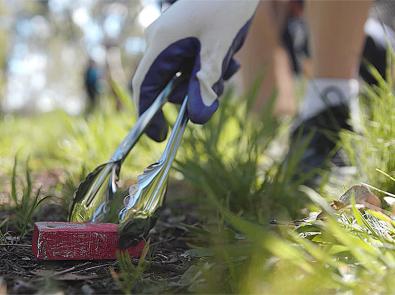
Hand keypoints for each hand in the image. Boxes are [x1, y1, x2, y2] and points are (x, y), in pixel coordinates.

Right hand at [132, 0, 257, 140]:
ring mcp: (173, 40)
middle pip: (169, 85)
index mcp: (161, 43)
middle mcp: (161, 43)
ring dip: (207, 80)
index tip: (160, 135)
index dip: (148, 114)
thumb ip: (205, 83)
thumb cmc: (226, 4)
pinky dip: (209, 68)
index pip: (144, 87)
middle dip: (193, 93)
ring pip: (185, 77)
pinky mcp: (185, 39)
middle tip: (217, 91)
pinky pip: (193, 64)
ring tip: (227, 64)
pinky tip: (227, 56)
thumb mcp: (217, 48)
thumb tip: (197, 118)